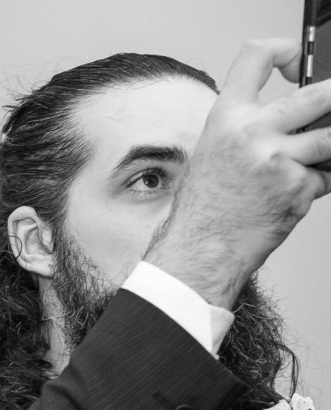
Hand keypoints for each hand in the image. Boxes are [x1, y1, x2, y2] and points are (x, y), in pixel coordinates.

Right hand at [145, 38, 330, 308]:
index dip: (287, 51)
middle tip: (325, 110)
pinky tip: (288, 194)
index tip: (297, 62)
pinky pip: (325, 174)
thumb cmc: (205, 205)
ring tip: (304, 159)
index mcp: (226, 117)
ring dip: (325, 147)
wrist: (201, 249)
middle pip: (319, 93)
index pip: (258, 56)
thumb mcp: (215, 149)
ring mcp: (278, 161)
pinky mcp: (298, 188)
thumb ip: (253, 125)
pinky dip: (315, 183)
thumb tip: (303, 113)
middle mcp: (253, 133)